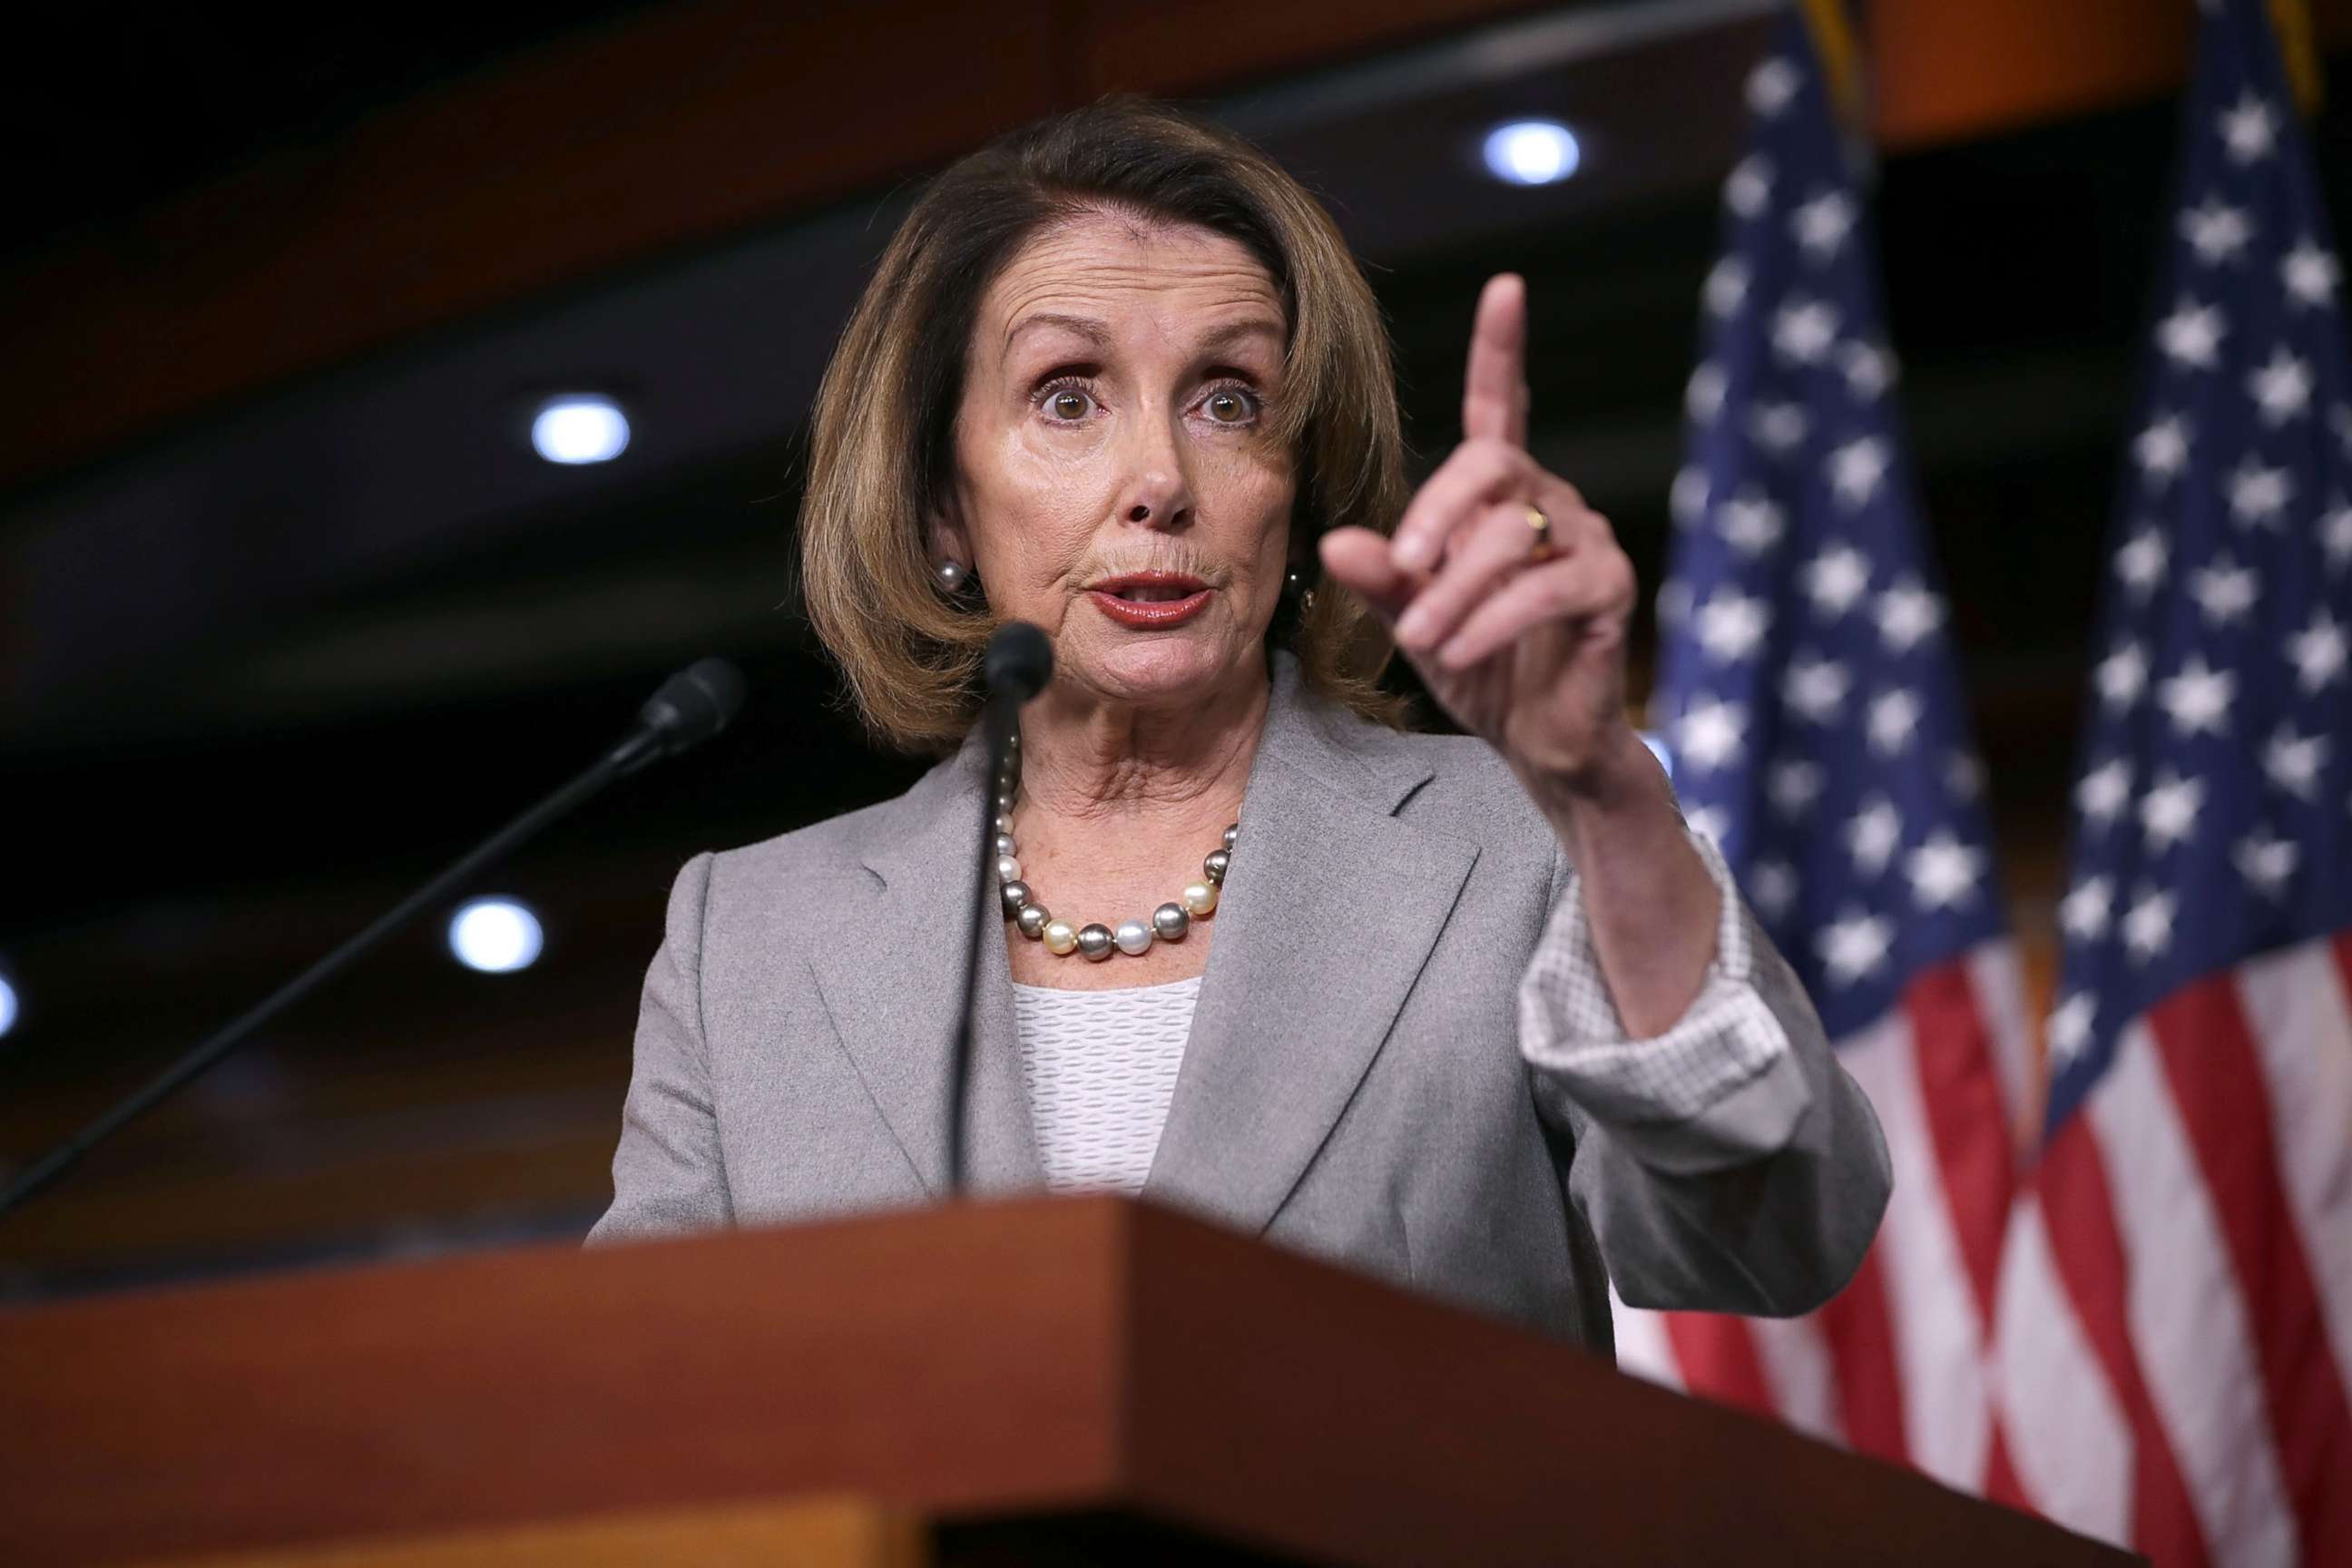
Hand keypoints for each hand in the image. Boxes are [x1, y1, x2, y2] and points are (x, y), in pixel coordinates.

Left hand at [1321, 274, 1646, 802]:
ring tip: (1421, 642)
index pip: (1503, 406)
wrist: (1539, 738)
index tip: (1507, 287)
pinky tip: (1459, 654)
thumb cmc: (1481, 666)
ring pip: (1509, 536)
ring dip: (1452, 594)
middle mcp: (1550, 502)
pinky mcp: (1609, 589)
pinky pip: (1545, 589)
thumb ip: (1382, 577)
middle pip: (1490, 464)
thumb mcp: (1414, 618)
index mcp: (1502, 497)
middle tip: (1402, 572)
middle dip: (1434, 513)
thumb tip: (1334, 539)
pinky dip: (1491, 622)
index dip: (1502, 349)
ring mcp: (1587, 541)